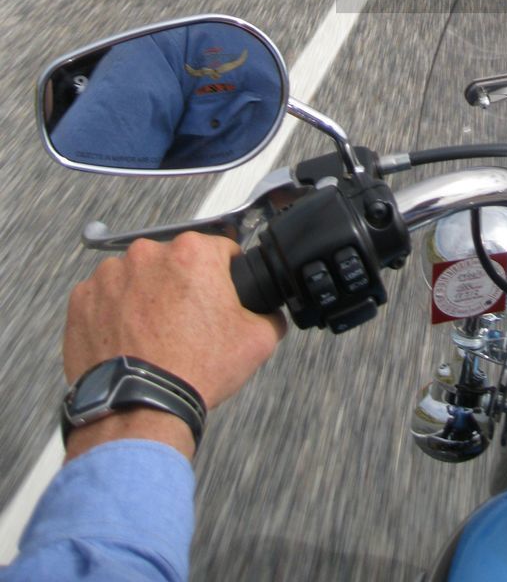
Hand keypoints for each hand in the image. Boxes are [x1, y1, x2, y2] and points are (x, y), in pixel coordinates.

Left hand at [63, 232, 284, 458]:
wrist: (138, 408)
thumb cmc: (193, 371)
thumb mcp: (257, 341)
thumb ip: (271, 314)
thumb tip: (270, 312)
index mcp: (194, 253)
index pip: (220, 250)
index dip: (225, 275)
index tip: (218, 298)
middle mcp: (148, 254)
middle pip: (175, 261)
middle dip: (183, 285)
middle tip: (188, 323)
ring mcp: (110, 275)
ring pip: (138, 277)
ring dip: (147, 296)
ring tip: (155, 335)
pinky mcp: (82, 300)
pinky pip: (104, 297)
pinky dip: (115, 313)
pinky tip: (129, 340)